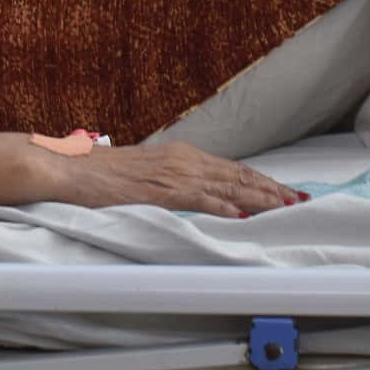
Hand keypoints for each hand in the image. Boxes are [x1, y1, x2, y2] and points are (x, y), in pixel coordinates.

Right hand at [42, 140, 302, 217]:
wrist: (69, 168)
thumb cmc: (100, 174)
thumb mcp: (143, 174)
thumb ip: (168, 182)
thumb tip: (190, 196)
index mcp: (178, 155)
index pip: (230, 168)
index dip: (260, 180)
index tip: (283, 190)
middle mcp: (182, 159)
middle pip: (238, 174)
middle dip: (271, 188)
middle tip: (300, 199)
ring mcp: (172, 174)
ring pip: (228, 185)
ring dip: (259, 197)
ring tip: (286, 207)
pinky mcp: (160, 190)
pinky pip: (200, 198)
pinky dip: (225, 206)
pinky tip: (243, 214)